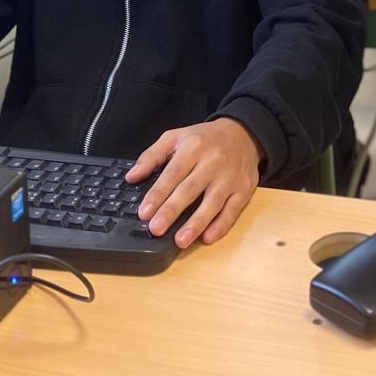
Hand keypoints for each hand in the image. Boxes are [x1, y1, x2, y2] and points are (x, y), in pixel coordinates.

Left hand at [125, 118, 261, 248]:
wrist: (243, 134)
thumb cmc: (205, 139)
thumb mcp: (176, 137)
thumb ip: (152, 156)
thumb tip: (131, 176)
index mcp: (194, 147)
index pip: (173, 173)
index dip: (158, 194)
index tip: (144, 212)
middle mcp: (213, 162)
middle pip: (190, 189)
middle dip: (172, 211)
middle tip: (156, 229)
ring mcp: (230, 177)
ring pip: (212, 203)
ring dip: (196, 223)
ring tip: (180, 241)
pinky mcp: (244, 190)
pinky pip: (233, 210)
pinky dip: (221, 225)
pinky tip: (208, 237)